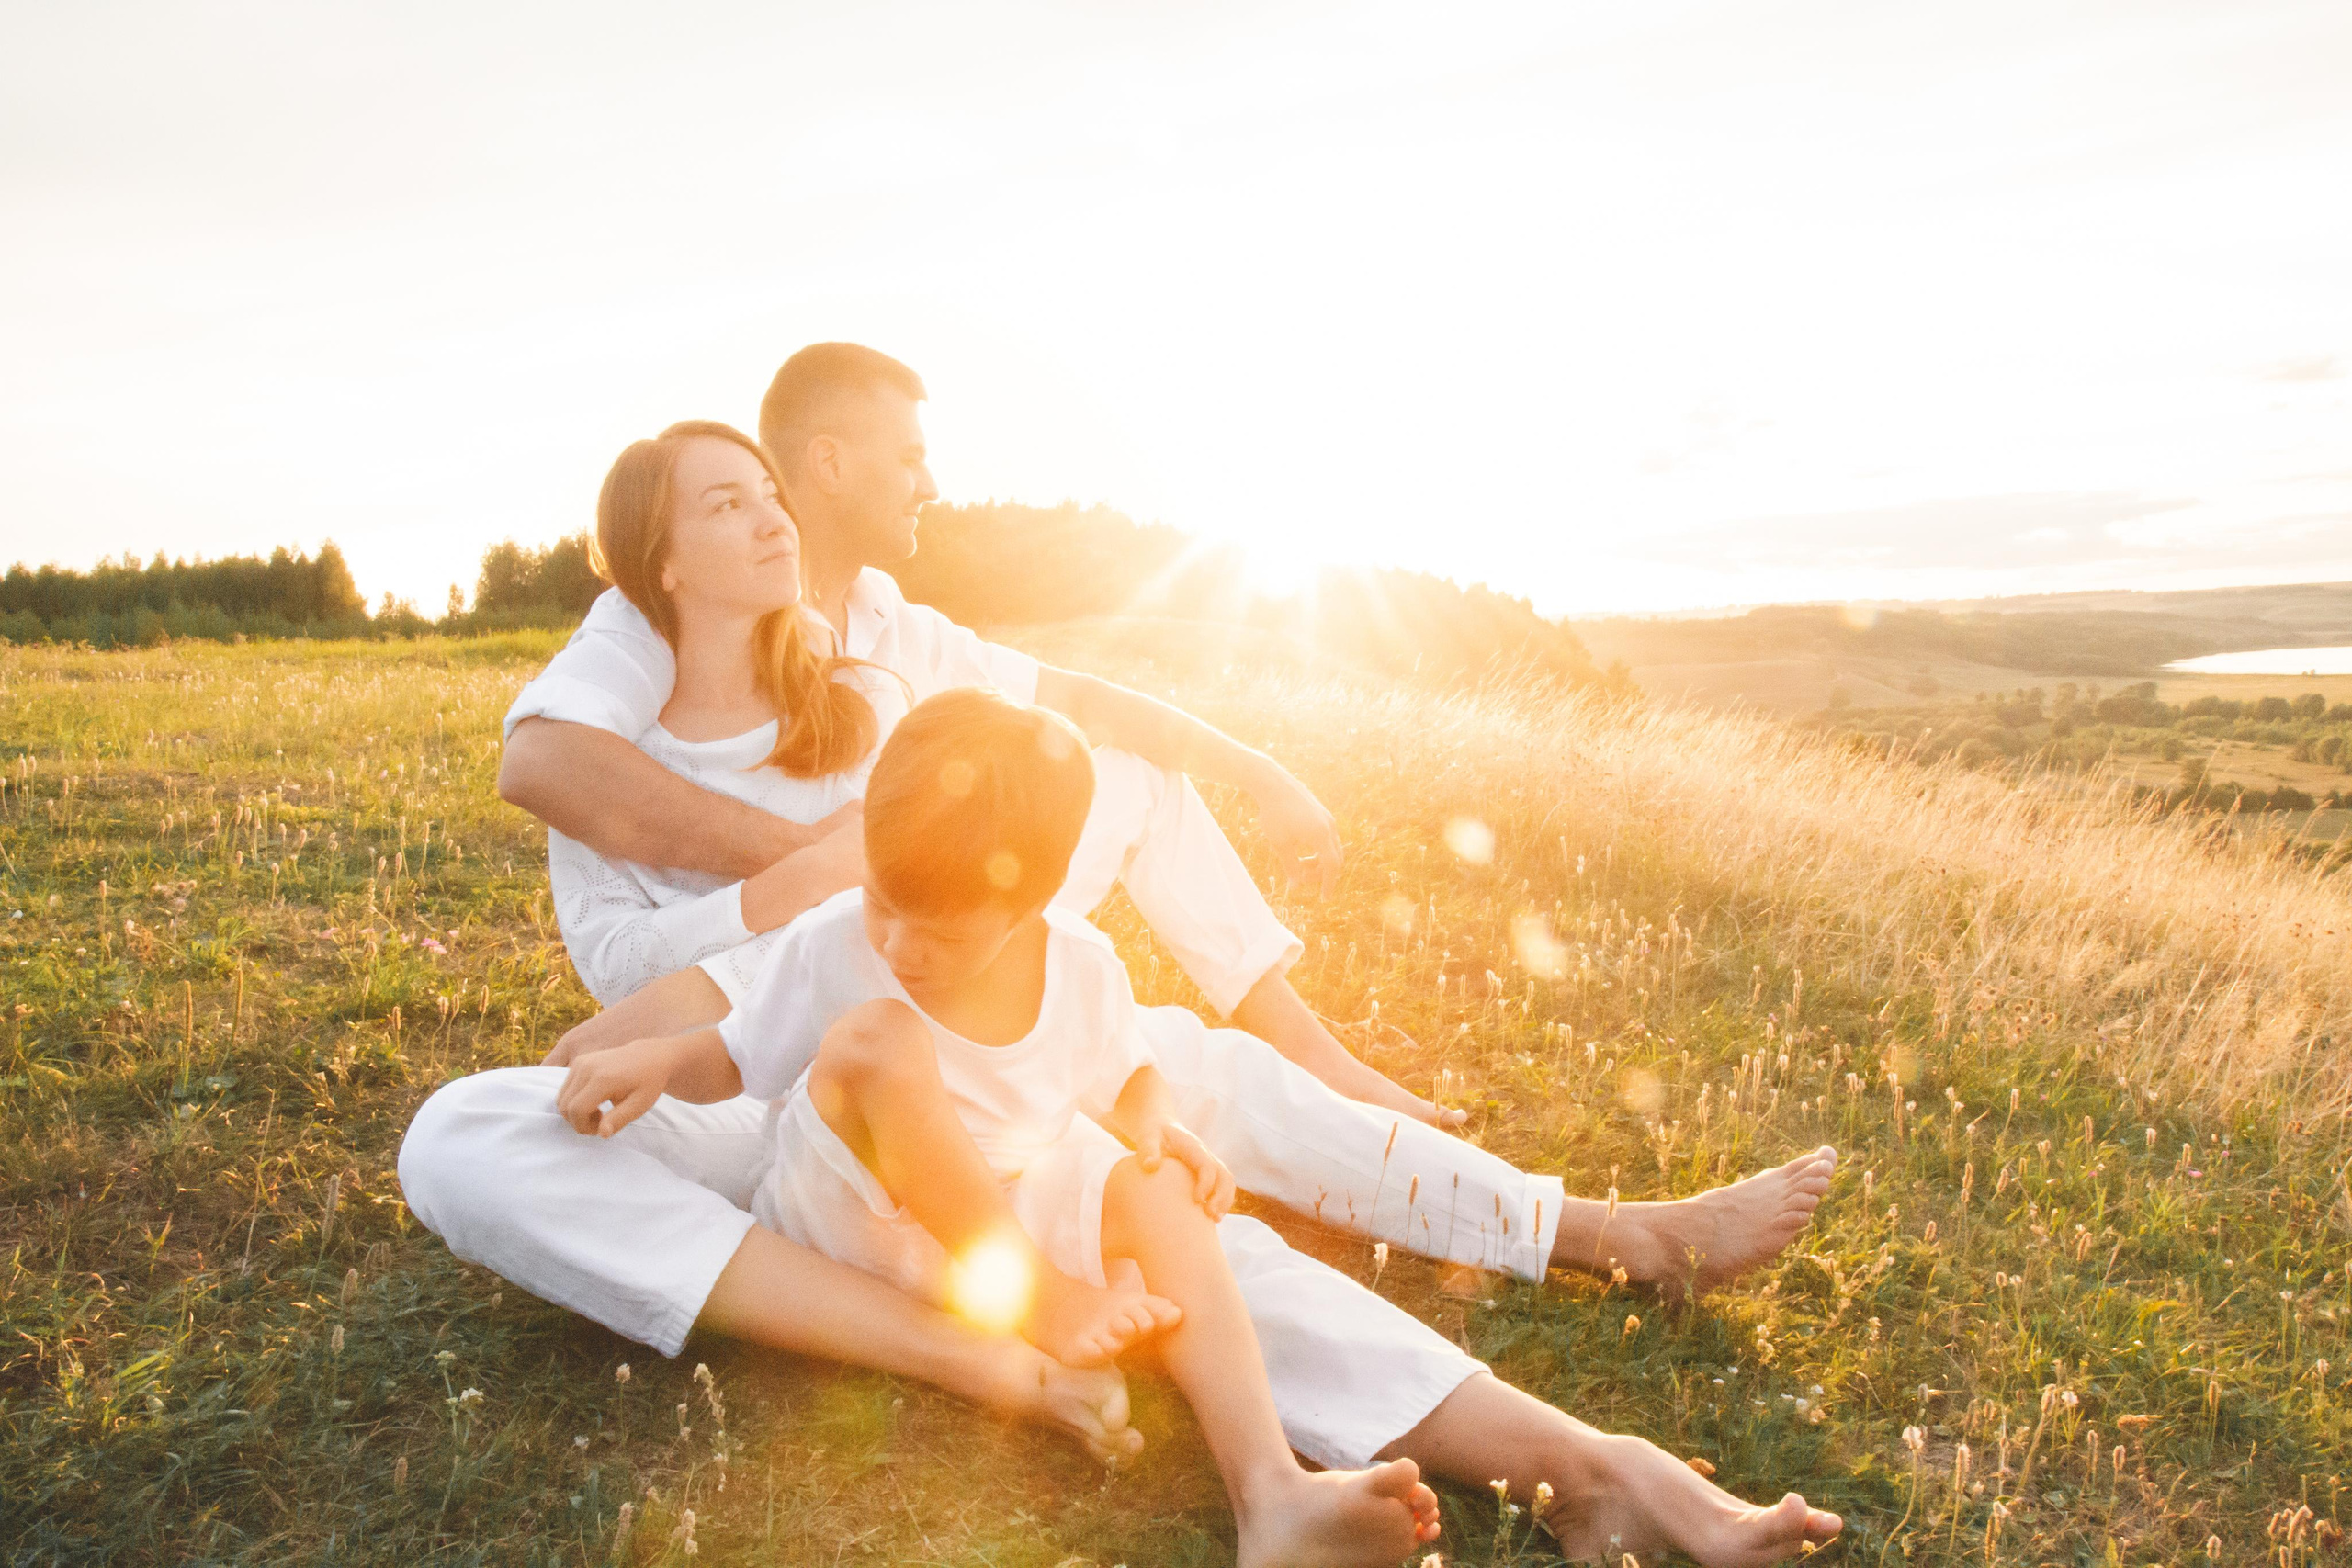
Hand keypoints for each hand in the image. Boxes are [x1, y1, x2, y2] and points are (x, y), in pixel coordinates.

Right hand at [554, 1038, 673, 1138]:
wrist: (650, 1056)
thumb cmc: (647, 1083)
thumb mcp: (639, 1105)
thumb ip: (618, 1120)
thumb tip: (602, 1134)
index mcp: (602, 1078)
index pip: (576, 1110)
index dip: (584, 1127)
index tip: (601, 1128)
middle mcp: (586, 1067)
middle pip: (564, 1106)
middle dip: (578, 1121)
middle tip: (601, 1121)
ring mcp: (581, 1062)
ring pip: (561, 1098)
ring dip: (575, 1112)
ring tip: (598, 1112)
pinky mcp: (579, 1061)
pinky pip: (565, 1089)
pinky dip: (574, 1101)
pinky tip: (594, 1101)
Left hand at [1134, 1118, 1234, 1218]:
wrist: (1162, 1128)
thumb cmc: (1154, 1134)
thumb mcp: (1148, 1137)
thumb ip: (1148, 1150)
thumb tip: (1149, 1167)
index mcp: (1193, 1147)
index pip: (1207, 1165)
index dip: (1206, 1183)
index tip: (1197, 1200)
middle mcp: (1206, 1155)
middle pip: (1224, 1175)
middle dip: (1221, 1196)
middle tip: (1209, 1215)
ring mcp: (1209, 1163)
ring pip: (1227, 1182)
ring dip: (1225, 1201)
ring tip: (1215, 1220)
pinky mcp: (1207, 1172)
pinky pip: (1222, 1186)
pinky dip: (1222, 1201)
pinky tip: (1211, 1217)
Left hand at [1245, 758, 1341, 897]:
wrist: (1272, 783)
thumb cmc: (1273, 814)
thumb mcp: (1280, 844)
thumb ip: (1291, 866)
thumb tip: (1296, 887)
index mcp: (1321, 835)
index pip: (1331, 866)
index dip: (1328, 884)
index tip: (1323, 899)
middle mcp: (1329, 826)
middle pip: (1335, 858)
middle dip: (1321, 873)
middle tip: (1302, 879)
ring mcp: (1327, 818)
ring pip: (1331, 848)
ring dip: (1319, 861)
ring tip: (1298, 864)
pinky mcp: (1322, 813)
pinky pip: (1327, 838)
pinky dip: (1318, 849)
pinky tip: (1300, 850)